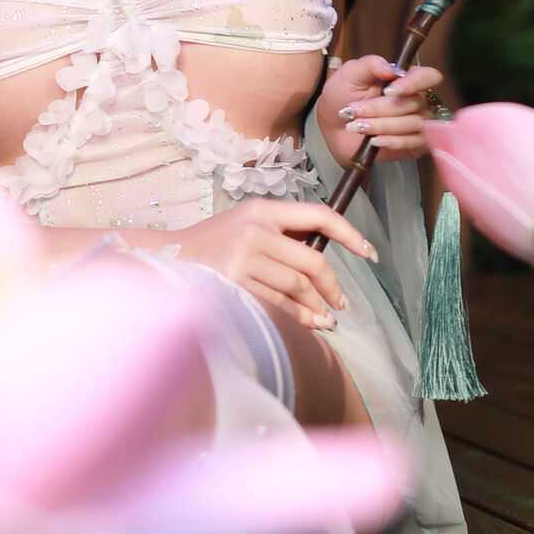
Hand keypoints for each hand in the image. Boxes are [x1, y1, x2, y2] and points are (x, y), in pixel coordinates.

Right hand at [174, 197, 378, 331]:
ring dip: (317, 307)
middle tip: (342, 303)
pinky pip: (278, 303)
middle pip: (312, 260)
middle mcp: (255, 229)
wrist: (164, 259)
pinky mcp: (234, 283)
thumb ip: (281, 235)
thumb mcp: (244, 225)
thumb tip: (323, 261)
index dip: (349, 234)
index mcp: (263, 210)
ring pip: (297, 286)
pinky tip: (310, 324)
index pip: (319, 215)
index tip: (369, 253)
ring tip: (327, 319)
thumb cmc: (210, 245)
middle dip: (333, 286)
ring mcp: (244, 257)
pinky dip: (298, 317)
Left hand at [316, 57, 447, 167]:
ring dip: (382, 125)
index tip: (389, 91)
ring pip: (413, 123)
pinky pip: (415, 142)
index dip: (414, 83)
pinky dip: (393, 141)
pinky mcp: (415, 143)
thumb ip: (370, 65)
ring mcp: (418, 122)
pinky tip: (374, 141)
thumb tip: (391, 69)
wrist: (333, 128)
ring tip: (356, 126)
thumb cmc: (342, 98)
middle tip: (354, 111)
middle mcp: (416, 99)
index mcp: (405, 78)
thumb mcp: (349, 75)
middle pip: (414, 103)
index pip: (428, 76)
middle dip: (381, 109)